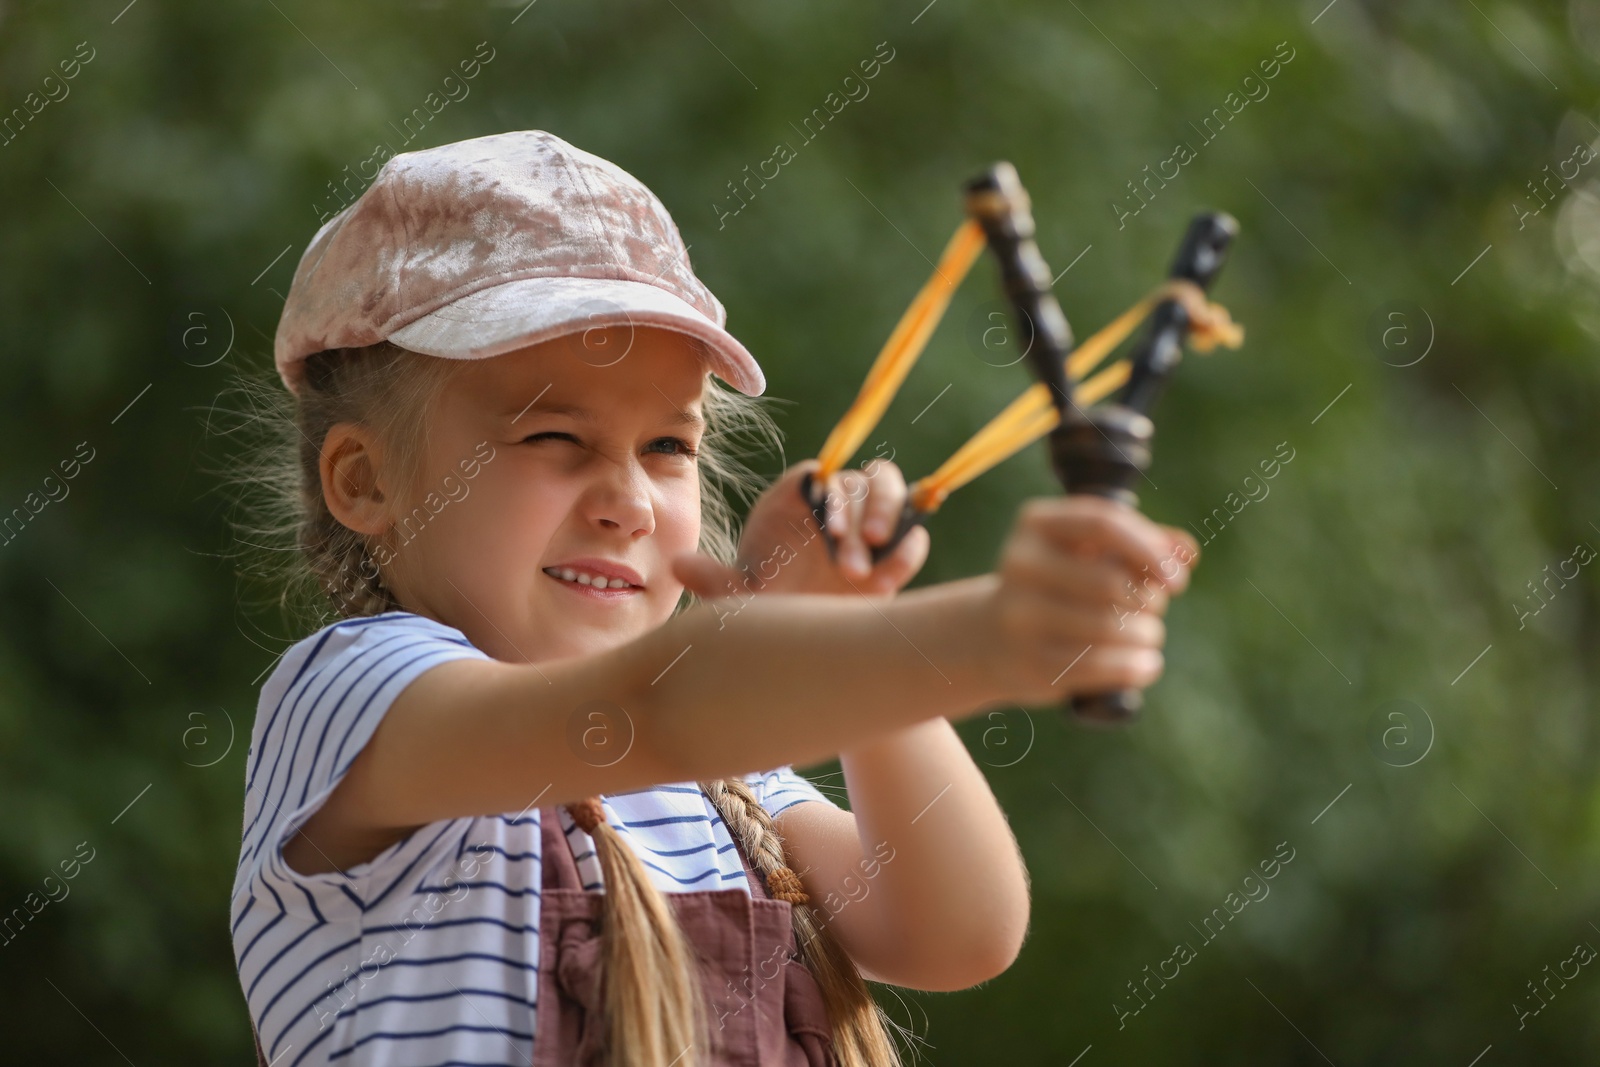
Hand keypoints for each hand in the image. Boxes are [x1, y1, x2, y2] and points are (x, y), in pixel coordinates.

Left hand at [672, 458, 929, 600]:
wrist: (803, 642)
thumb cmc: (767, 607)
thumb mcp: (740, 599)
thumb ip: (714, 582)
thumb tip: (677, 565)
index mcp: (794, 501)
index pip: (816, 476)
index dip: (827, 494)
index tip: (828, 530)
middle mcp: (832, 505)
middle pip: (859, 480)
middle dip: (862, 515)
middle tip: (849, 566)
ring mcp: (865, 524)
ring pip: (890, 492)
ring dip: (889, 519)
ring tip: (873, 565)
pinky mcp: (892, 550)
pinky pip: (910, 535)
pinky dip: (907, 550)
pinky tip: (888, 582)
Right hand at [977, 495, 1198, 704]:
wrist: (998, 637)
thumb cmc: (1064, 584)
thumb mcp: (1095, 552)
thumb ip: (1145, 543)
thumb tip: (1185, 553)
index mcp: (1037, 523)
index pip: (1104, 524)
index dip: (1151, 549)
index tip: (1178, 579)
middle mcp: (1020, 565)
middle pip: (1111, 582)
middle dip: (1150, 599)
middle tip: (1154, 607)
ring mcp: (1020, 617)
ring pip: (1110, 628)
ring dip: (1147, 634)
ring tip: (1148, 635)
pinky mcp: (1031, 664)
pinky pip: (1102, 667)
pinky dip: (1137, 667)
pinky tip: (1146, 664)